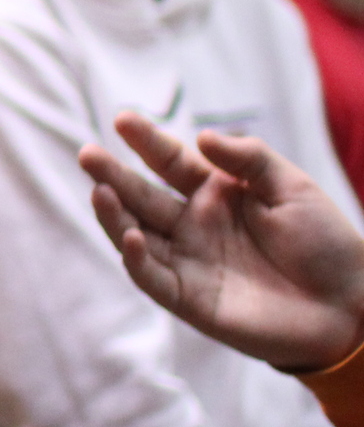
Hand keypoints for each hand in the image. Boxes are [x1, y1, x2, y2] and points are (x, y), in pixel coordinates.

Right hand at [79, 113, 363, 369]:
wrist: (351, 306)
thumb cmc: (326, 244)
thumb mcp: (293, 188)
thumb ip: (249, 158)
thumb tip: (201, 136)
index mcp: (216, 193)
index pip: (170, 162)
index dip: (147, 142)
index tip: (123, 120)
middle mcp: (194, 224)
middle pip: (142, 195)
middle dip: (112, 175)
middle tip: (88, 154)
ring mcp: (188, 261)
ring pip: (135, 234)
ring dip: (113, 215)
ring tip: (99, 191)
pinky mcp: (189, 298)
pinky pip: (152, 277)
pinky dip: (135, 259)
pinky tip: (130, 237)